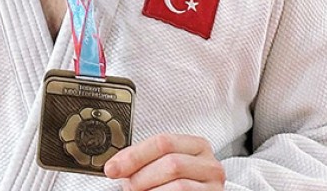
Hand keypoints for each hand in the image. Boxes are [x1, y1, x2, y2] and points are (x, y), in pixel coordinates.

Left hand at [103, 133, 224, 189]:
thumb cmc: (175, 184)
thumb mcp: (161, 166)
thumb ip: (143, 161)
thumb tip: (114, 166)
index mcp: (196, 146)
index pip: (163, 142)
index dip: (134, 156)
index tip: (113, 168)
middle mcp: (209, 164)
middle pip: (171, 163)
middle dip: (142, 176)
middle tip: (128, 185)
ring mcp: (213, 185)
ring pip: (178, 185)